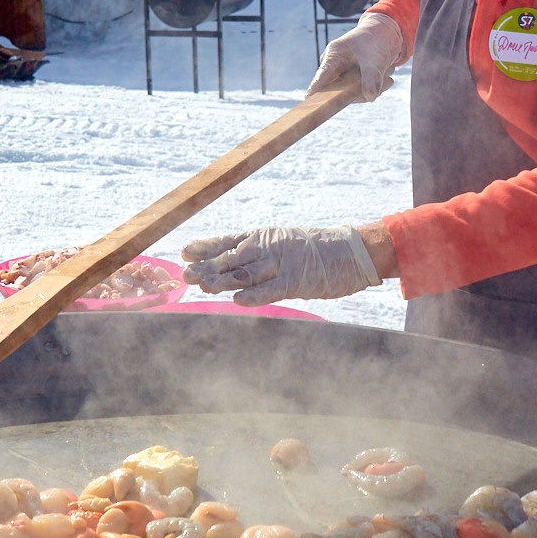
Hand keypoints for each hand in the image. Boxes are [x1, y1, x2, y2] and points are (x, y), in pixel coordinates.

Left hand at [181, 227, 379, 304]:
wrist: (351, 250)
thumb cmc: (316, 250)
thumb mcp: (282, 244)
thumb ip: (257, 254)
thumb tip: (228, 264)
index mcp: (263, 237)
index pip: (228, 241)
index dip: (206, 247)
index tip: (185, 252)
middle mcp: (268, 248)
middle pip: (231, 258)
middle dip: (207, 267)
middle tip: (185, 275)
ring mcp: (281, 263)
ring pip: (246, 273)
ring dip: (223, 281)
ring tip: (204, 287)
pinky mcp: (296, 280)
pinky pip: (271, 289)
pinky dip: (255, 295)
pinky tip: (237, 300)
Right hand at [306, 12, 405, 103]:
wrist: (388, 33)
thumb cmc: (377, 40)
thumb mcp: (376, 59)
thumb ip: (372, 78)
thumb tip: (370, 98)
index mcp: (333, 55)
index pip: (321, 77)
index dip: (315, 91)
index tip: (308, 102)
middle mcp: (335, 66)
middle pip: (337, 90)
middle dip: (359, 92)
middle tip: (380, 86)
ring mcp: (344, 74)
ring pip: (352, 93)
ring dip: (372, 88)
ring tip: (387, 73)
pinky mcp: (354, 80)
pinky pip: (362, 91)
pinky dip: (375, 88)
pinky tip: (388, 79)